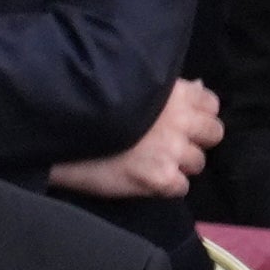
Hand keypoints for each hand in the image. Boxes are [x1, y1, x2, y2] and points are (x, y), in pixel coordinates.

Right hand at [48, 77, 224, 200]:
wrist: (56, 125)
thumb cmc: (88, 100)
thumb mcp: (130, 82)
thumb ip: (166, 88)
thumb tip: (198, 88)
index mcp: (171, 91)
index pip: (210, 103)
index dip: (199, 112)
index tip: (183, 118)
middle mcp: (178, 120)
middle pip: (214, 133)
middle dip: (196, 138)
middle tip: (170, 142)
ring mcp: (171, 151)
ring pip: (197, 163)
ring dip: (180, 162)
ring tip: (150, 158)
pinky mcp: (159, 178)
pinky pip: (180, 187)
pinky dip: (166, 185)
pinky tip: (143, 176)